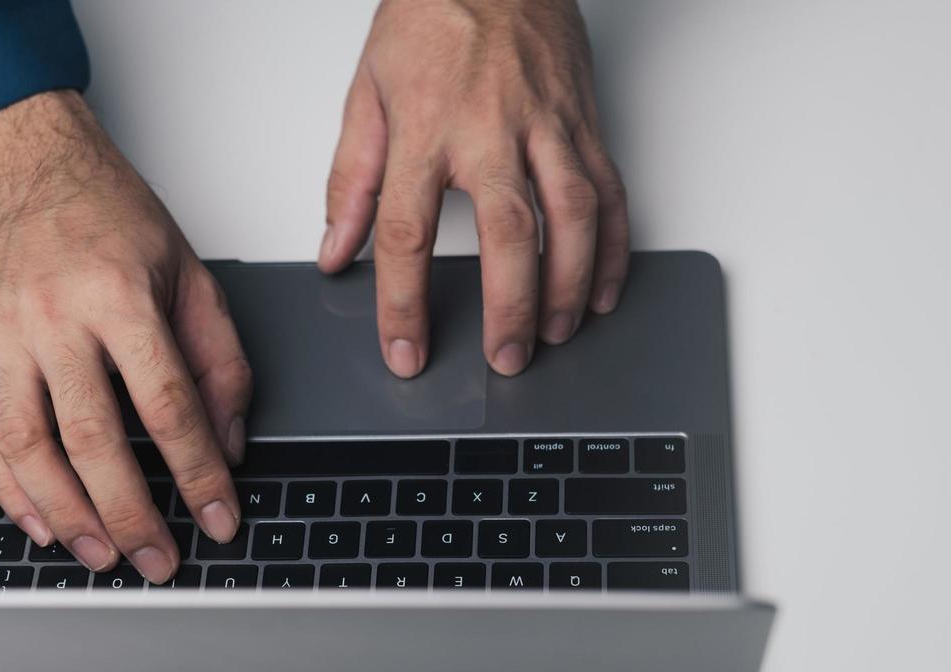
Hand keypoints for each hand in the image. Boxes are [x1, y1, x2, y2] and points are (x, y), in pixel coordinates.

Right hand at [0, 91, 248, 583]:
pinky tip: (43, 523)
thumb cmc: (111, 216)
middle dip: (131, 513)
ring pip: (28, 447)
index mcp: (119, 296)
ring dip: (67, 513)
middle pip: (94, 439)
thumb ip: (219, 359)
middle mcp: (54, 319)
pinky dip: (12, 490)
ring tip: (103, 555)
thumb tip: (228, 441)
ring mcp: (4, 339)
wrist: (30, 168)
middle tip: (160, 559)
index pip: (167, 405)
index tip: (218, 516)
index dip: (197, 472)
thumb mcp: (191, 274)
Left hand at [319, 0, 629, 377]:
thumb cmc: (432, 15)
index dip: (404, 301)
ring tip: (558, 331)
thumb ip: (351, 176)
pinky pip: (610, 194)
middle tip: (506, 359)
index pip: (407, 230)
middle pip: (507, 233)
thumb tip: (336, 248)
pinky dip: (614, 248)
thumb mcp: (368, 89)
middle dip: (510, 307)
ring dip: (570, 285)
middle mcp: (490, 129)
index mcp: (425, 125)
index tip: (405, 350)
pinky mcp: (586, 124)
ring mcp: (547, 127)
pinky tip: (603, 289)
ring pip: (572, 217)